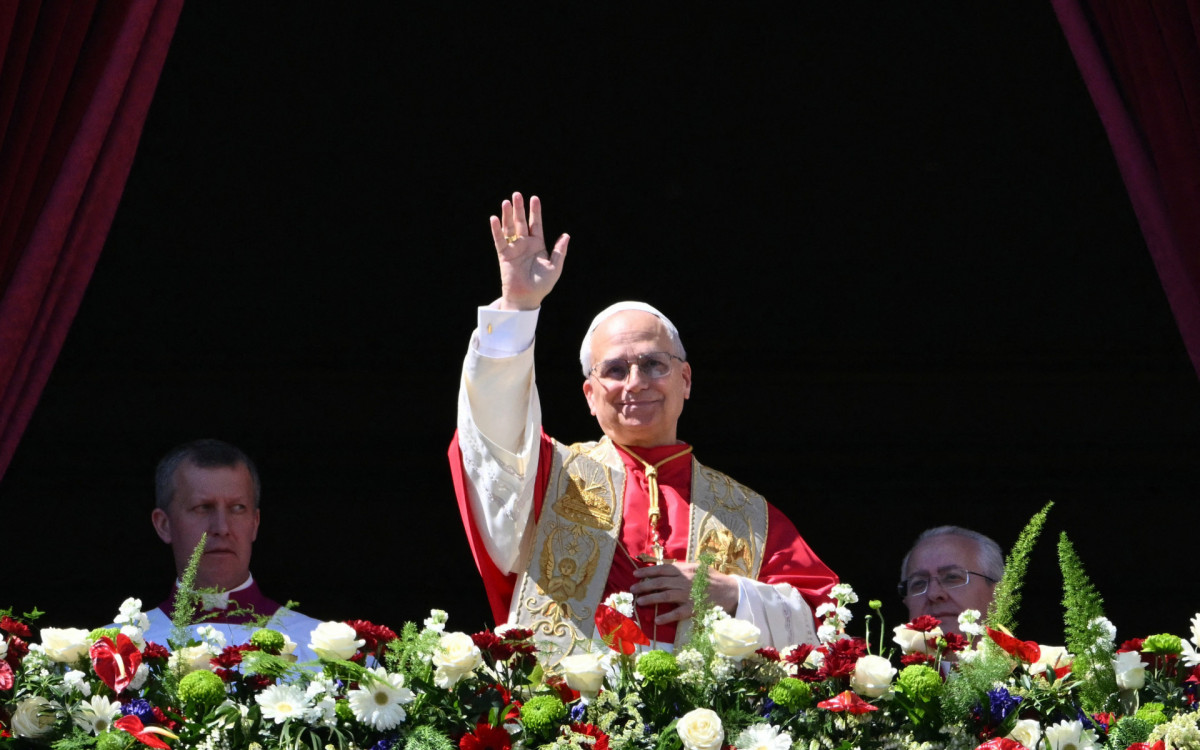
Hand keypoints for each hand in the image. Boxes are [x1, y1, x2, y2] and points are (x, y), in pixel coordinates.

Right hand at [490, 192, 569, 310]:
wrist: (527, 298)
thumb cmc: (542, 285)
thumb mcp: (555, 267)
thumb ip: (559, 251)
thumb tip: (566, 235)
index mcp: (538, 245)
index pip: (536, 224)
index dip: (535, 211)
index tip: (534, 198)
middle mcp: (525, 244)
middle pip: (521, 222)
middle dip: (519, 208)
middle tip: (517, 194)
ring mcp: (514, 249)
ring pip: (509, 228)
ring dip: (507, 215)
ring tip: (506, 202)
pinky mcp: (504, 255)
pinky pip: (500, 240)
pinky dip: (496, 230)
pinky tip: (494, 218)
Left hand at [630, 562, 739, 624]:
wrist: (731, 591)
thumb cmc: (713, 578)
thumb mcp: (698, 567)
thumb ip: (683, 567)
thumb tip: (667, 567)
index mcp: (685, 570)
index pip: (662, 569)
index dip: (647, 571)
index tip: (635, 574)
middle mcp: (684, 581)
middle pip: (660, 582)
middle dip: (644, 585)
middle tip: (632, 589)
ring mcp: (688, 595)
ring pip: (665, 596)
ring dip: (650, 599)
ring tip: (639, 601)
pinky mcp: (694, 608)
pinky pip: (677, 613)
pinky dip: (666, 616)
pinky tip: (656, 619)